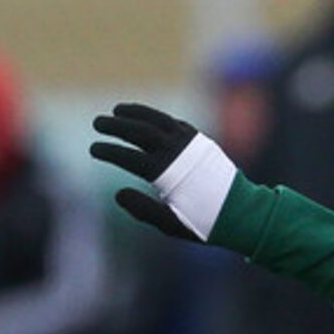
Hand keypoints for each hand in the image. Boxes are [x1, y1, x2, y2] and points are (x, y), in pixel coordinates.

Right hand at [91, 102, 237, 242]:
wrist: (240, 210)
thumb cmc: (203, 221)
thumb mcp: (170, 223)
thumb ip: (143, 209)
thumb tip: (118, 193)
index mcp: (167, 174)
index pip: (129, 157)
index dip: (109, 152)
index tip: (93, 149)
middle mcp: (176, 153)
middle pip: (139, 132)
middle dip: (116, 126)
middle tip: (97, 123)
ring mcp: (188, 143)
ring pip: (155, 121)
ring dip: (134, 113)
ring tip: (116, 111)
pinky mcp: (197, 139)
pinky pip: (170, 122)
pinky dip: (153, 116)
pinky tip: (141, 117)